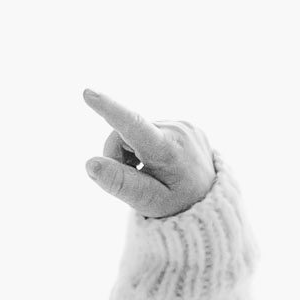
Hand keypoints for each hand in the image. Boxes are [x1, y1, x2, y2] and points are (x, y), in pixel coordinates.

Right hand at [81, 88, 216, 216]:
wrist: (211, 203)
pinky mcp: (185, 124)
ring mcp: (183, 125)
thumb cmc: (179, 206)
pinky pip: (151, 129)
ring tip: (152, 173)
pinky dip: (147, 146)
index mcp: (168, 151)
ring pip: (135, 131)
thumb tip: (90, 164)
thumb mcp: (149, 202)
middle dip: (118, 155)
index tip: (88, 93)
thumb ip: (120, 183)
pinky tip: (162, 163)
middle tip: (135, 180)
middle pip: (123, 133)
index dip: (110, 109)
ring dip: (133, 152)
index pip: (134, 126)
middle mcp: (178, 130)